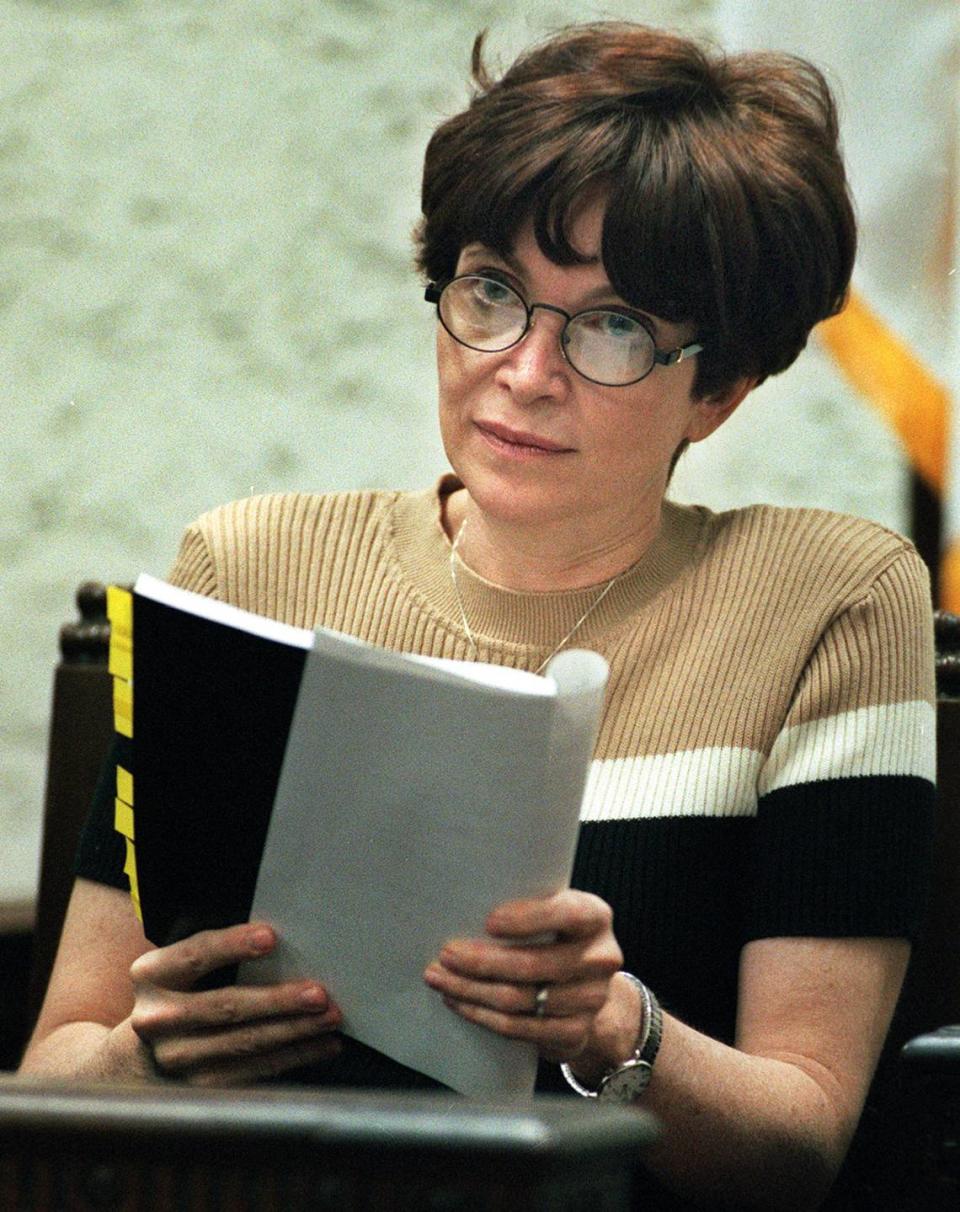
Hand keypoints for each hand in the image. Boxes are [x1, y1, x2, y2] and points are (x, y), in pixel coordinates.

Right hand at [128, 922, 341, 1084]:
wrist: (132, 1059)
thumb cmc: (175, 996)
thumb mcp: (176, 970)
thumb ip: (214, 955)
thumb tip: (284, 941)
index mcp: (151, 976)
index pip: (194, 956)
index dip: (231, 946)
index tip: (271, 937)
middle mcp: (157, 1020)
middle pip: (226, 1007)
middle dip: (278, 1001)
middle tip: (319, 994)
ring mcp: (176, 1059)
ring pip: (245, 1042)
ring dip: (295, 1030)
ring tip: (331, 1017)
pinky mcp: (199, 1086)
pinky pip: (255, 1070)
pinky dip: (294, 1056)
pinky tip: (323, 1044)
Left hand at [423, 890, 622, 1063]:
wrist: (586, 982)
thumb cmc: (554, 932)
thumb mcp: (552, 906)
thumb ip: (526, 901)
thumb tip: (462, 901)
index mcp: (595, 916)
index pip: (566, 914)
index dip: (528, 919)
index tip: (488, 922)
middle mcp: (600, 958)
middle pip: (533, 964)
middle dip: (481, 961)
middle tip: (446, 954)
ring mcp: (591, 999)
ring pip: (519, 999)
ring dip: (471, 990)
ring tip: (440, 978)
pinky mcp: (575, 1032)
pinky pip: (519, 1028)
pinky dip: (482, 1015)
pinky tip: (458, 1001)